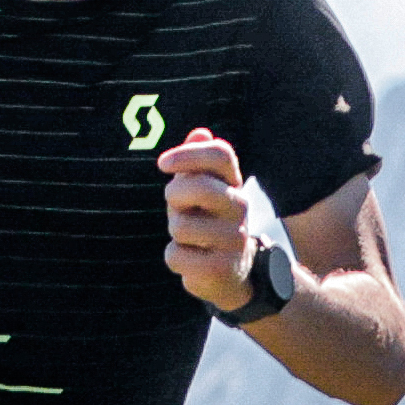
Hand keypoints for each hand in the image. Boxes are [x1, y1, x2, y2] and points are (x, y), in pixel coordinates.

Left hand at [159, 131, 272, 313]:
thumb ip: (197, 161)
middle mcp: (240, 208)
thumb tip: (199, 133)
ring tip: (188, 236)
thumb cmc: (207, 221)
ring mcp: (234, 240)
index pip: (220, 155)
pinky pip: (176, 256)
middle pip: (200, 187)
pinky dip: (175, 257)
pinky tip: (191, 259)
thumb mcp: (201, 188)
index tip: (163, 164)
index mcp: (233, 183)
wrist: (232, 271)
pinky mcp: (221, 268)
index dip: (188, 154)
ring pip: (181, 226)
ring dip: (174, 231)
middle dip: (174, 196)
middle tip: (177, 206)